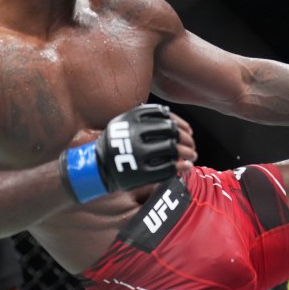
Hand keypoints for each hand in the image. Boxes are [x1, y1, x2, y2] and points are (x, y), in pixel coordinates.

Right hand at [60, 104, 196, 202]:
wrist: (95, 167)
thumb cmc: (116, 145)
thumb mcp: (123, 124)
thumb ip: (146, 120)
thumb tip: (179, 125)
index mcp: (130, 119)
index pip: (165, 116)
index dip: (181, 124)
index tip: (188, 131)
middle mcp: (134, 134)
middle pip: (171, 131)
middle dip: (186, 138)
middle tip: (192, 145)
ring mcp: (137, 154)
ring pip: (172, 149)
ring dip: (187, 152)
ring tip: (192, 155)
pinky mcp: (140, 173)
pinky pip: (167, 168)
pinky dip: (180, 167)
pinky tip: (186, 166)